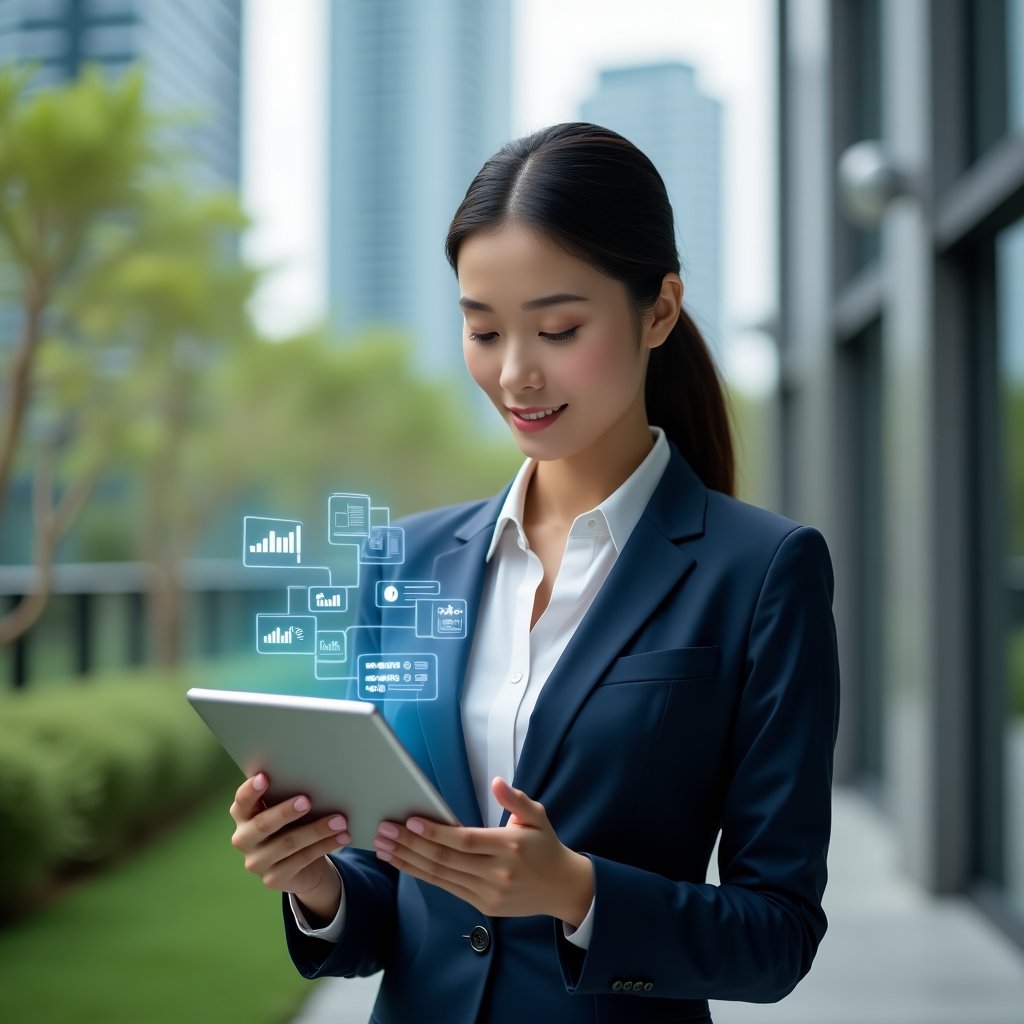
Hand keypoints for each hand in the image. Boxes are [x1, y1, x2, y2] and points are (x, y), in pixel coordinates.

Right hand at [228, 773, 349, 918]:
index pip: (241, 802)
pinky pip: (302, 859)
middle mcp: (244, 839)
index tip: (264, 777)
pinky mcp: (273, 879)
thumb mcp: (286, 810)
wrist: (301, 866)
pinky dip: (325, 845)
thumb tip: (315, 777)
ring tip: (340, 820)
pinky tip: (342, 837)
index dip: (250, 791)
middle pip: (263, 825)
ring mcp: (256, 862)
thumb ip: (288, 796)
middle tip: (307, 801)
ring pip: (288, 843)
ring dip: (316, 830)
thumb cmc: (292, 824)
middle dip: (285, 811)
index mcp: (243, 816)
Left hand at [373, 777, 593, 924]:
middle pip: (445, 859)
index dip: (436, 832)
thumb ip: (516, 799)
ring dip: (408, 862)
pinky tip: (404, 863)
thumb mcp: (538, 816)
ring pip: (440, 876)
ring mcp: (488, 892)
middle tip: (384, 830)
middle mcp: (497, 872)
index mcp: (509, 846)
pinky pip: (447, 887)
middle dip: (410, 845)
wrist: (562, 889)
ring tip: (383, 848)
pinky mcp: (483, 905)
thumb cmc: (546, 846)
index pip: (465, 840)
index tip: (410, 821)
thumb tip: (497, 783)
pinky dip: (422, 875)